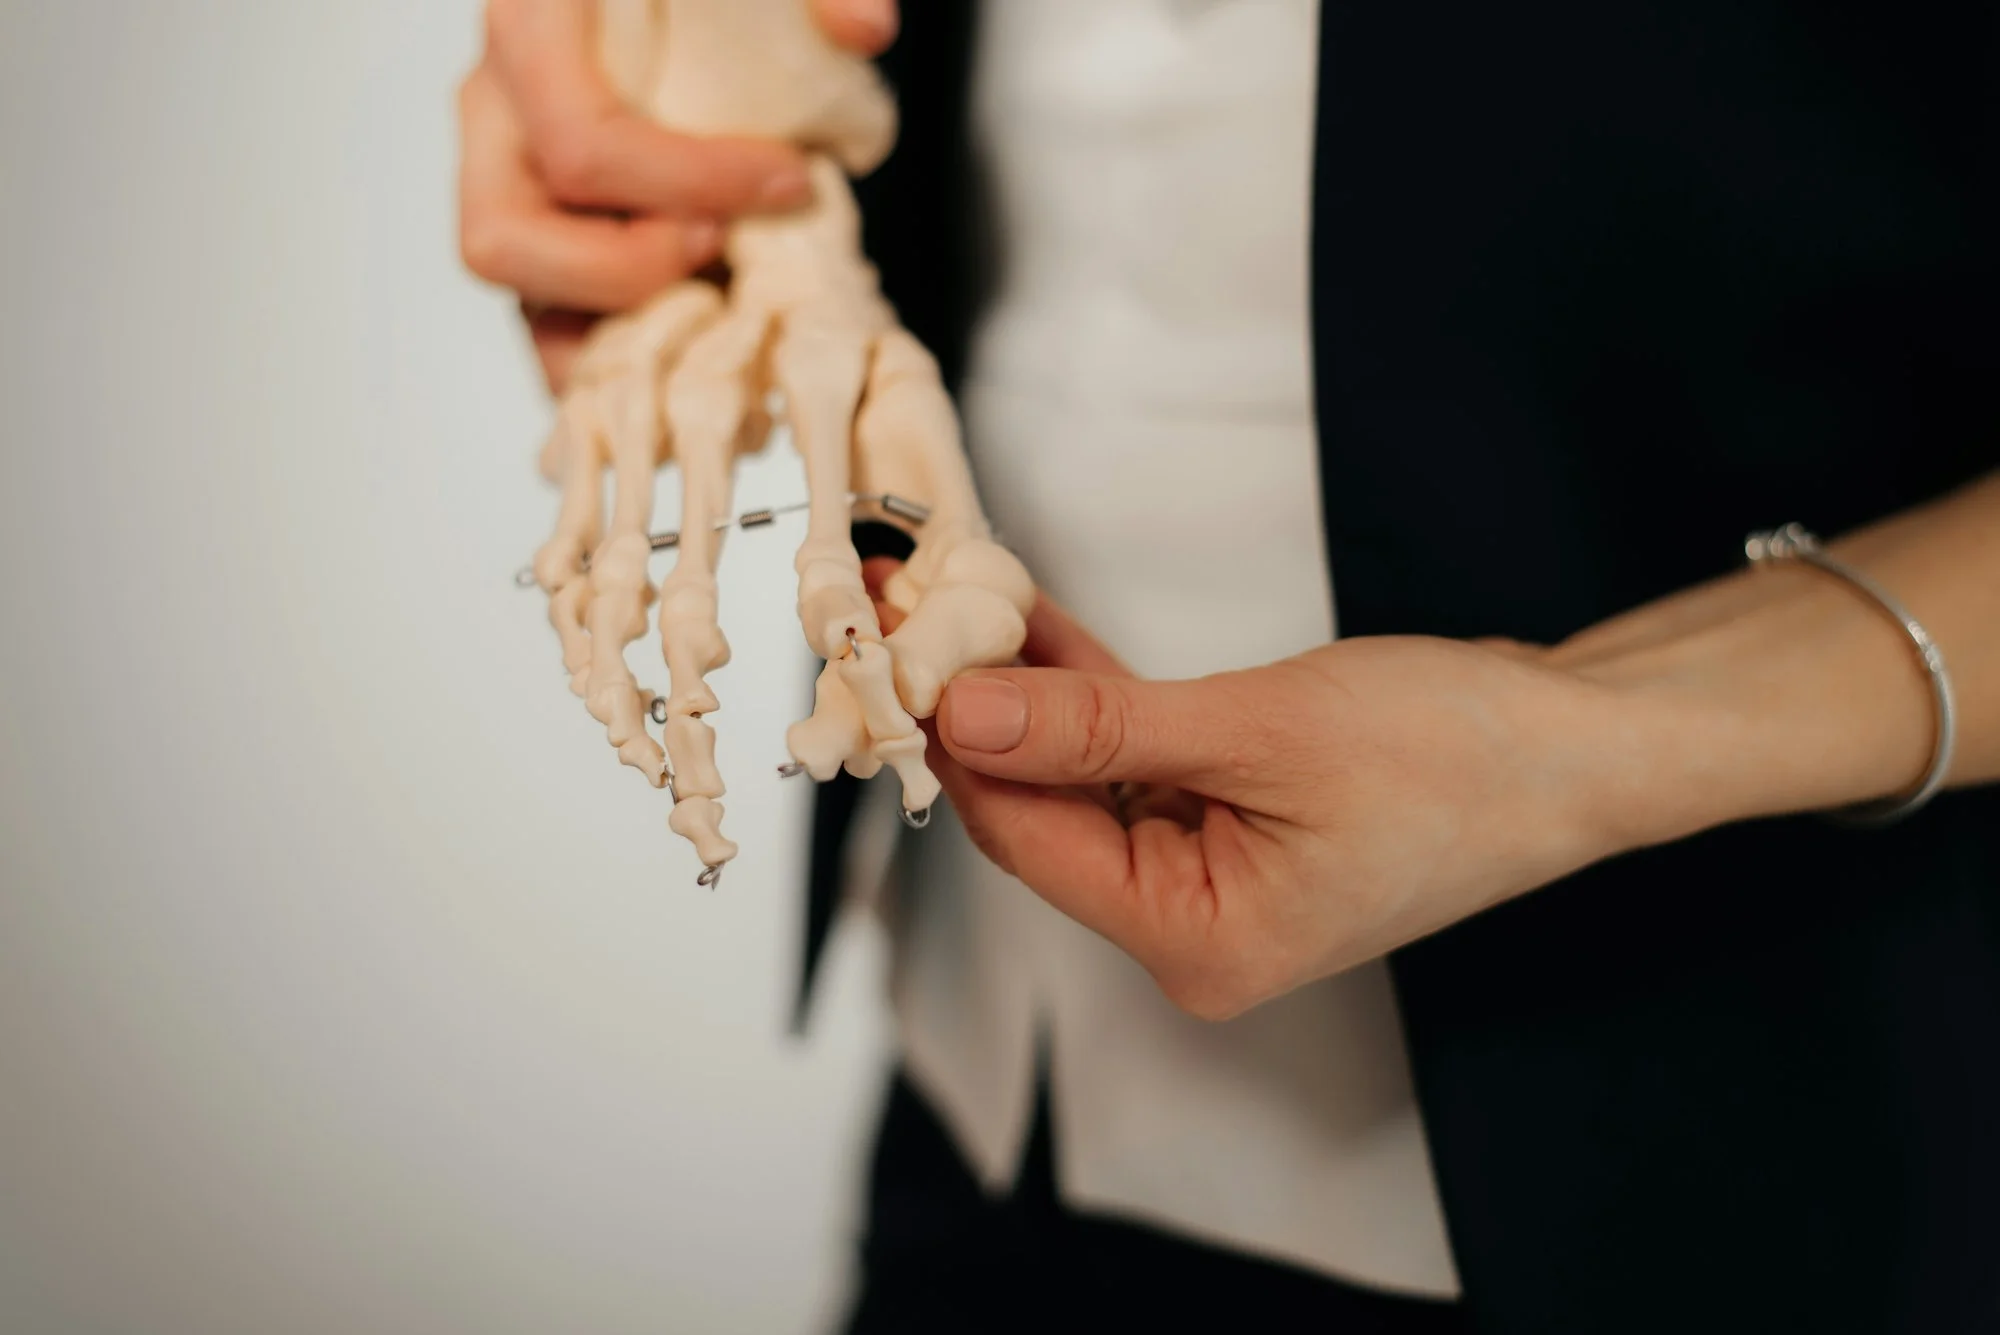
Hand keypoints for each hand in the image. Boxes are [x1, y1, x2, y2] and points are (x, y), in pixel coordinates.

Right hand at [457, 0, 898, 389]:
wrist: (668, 8)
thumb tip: (865, 28)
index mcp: (530, 31)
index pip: (583, 145)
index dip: (693, 183)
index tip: (792, 179)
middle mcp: (495, 119)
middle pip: (503, 242)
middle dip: (632, 271)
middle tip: (728, 248)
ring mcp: (507, 191)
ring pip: (522, 306)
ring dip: (623, 335)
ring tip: (726, 316)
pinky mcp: (542, 248)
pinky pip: (553, 336)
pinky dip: (623, 367)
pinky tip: (708, 364)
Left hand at [876, 473, 1999, 1022]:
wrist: (1577, 742)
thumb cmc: (1453, 754)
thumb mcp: (1258, 730)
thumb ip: (1099, 729)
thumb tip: (963, 714)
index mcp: (1198, 943)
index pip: (1030, 841)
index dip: (956, 744)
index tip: (897, 647)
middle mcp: (1191, 930)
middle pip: (1045, 813)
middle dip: (984, 709)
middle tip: (917, 603)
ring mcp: (1210, 879)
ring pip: (1082, 778)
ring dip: (1031, 691)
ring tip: (960, 596)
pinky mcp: (1231, 825)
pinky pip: (1135, 760)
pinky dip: (1092, 698)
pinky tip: (1033, 626)